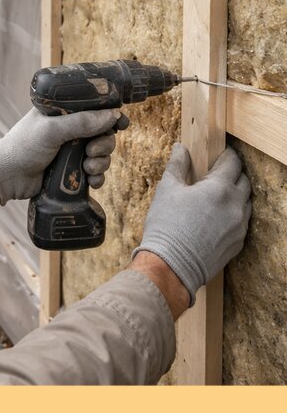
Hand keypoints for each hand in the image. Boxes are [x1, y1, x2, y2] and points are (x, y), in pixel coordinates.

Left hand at [0, 107, 123, 204]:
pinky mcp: (71, 170)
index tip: (121, 124)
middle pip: (102, 133)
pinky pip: (95, 172)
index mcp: (63, 112)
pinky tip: (92, 181)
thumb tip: (111, 116)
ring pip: (101, 154)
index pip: (94, 109)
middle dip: (104, 144)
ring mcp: (71, 150)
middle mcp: (69, 129)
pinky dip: (98, 177)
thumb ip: (81, 122)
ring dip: (101, 162)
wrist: (7, 177)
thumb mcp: (52, 129)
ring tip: (88, 168)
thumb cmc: (23, 146)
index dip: (109, 116)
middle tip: (92, 152)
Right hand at [133, 144, 251, 305]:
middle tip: (217, 174)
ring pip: (246, 203)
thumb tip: (181, 148)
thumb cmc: (167, 224)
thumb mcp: (167, 188)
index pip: (233, 162)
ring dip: (236, 195)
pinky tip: (217, 217)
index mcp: (220, 188)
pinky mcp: (238, 244)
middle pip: (244, 181)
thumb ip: (177, 164)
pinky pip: (242, 223)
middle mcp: (235, 206)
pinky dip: (234, 215)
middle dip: (233, 174)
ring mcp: (239, 227)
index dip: (227, 155)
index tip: (220, 154)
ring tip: (217, 196)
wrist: (171, 265)